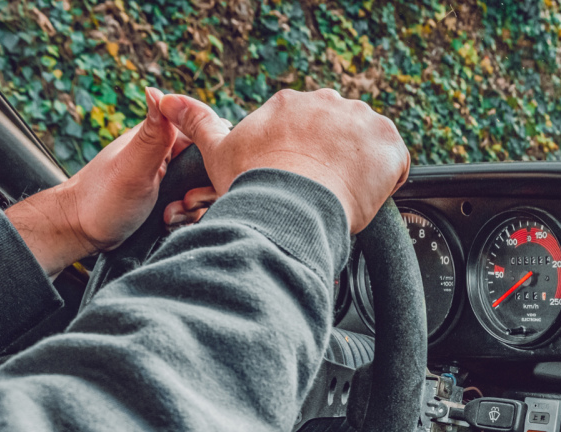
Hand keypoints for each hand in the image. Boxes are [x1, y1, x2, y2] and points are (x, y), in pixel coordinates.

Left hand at [6, 88, 213, 276]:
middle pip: (211, 167)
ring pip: (204, 191)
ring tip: (168, 216)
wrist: (82, 233)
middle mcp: (169, 154)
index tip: (198, 180)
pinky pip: (194, 208)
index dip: (213, 157)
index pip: (207, 135)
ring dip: (193, 208)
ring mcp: (170, 178)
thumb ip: (153, 134)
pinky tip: (168, 223)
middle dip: (203, 191)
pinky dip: (187, 218)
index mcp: (163, 137)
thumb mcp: (132, 167)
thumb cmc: (100, 197)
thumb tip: (157, 90)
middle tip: (182, 203)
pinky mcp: (170, 200)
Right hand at [157, 88, 409, 232]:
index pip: (308, 128)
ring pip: (368, 145)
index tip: (302, 179)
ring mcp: (361, 119)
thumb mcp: (217, 150)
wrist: (291, 203)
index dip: (307, 158)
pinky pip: (395, 162)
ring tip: (342, 196)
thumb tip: (164, 99)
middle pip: (340, 134)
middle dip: (335, 160)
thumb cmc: (255, 183)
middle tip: (321, 191)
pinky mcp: (389, 140)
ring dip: (361, 169)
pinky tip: (365, 196)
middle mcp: (328, 102)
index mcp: (291, 104)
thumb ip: (194, 121)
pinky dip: (386, 180)